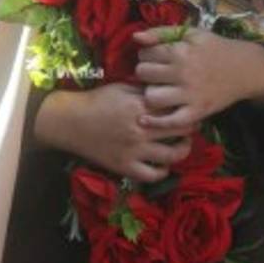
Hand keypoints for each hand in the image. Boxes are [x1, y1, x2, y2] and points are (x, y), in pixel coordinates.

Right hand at [33, 82, 197, 182]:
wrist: (71, 121)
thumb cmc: (98, 100)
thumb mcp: (123, 87)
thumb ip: (145, 91)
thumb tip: (167, 92)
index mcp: (141, 106)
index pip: (175, 109)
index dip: (186, 107)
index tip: (189, 107)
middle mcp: (141, 129)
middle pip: (180, 130)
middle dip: (190, 127)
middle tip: (192, 125)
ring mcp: (134, 150)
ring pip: (172, 155)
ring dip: (183, 150)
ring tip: (183, 144)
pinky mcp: (124, 166)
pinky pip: (151, 175)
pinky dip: (162, 171)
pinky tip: (163, 164)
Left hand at [133, 26, 263, 130]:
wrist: (245, 69)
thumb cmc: (214, 48)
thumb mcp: (191, 34)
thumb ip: (161, 33)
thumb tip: (136, 37)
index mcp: (181, 51)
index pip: (145, 54)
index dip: (146, 55)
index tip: (155, 57)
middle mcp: (184, 73)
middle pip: (143, 74)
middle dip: (145, 72)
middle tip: (155, 74)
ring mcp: (190, 94)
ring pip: (151, 98)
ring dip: (150, 94)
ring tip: (158, 90)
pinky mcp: (197, 112)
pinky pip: (169, 121)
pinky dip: (156, 122)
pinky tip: (148, 118)